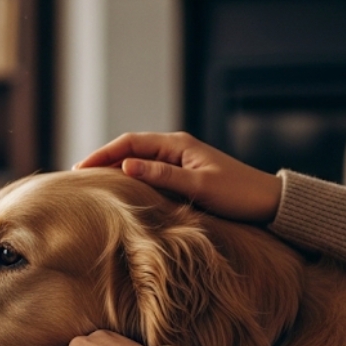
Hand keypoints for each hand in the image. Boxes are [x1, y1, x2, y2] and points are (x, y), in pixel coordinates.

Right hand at [75, 131, 283, 223]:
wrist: (269, 202)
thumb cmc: (239, 194)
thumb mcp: (199, 185)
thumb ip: (163, 175)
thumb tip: (126, 165)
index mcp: (178, 144)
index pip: (130, 143)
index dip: (102, 154)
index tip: (79, 169)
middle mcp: (176, 148)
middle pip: (130, 149)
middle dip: (103, 161)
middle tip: (76, 177)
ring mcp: (180, 161)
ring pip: (138, 162)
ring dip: (115, 170)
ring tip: (91, 185)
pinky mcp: (184, 175)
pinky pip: (150, 174)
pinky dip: (131, 180)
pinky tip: (120, 192)